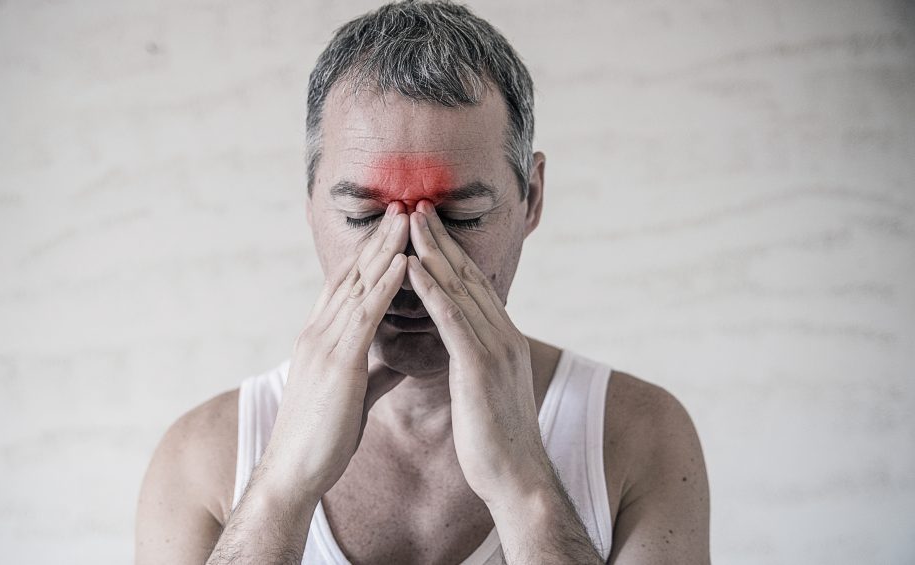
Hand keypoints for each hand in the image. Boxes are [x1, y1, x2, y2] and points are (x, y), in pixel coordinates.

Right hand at [258, 202, 409, 502]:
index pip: (347, 286)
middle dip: (379, 239)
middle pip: (352, 274)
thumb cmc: (322, 438)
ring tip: (408, 219)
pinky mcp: (338, 362)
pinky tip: (403, 263)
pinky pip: (365, 315)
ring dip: (385, 249)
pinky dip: (385, 285)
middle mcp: (318, 332)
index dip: (369, 255)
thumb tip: (400, 357)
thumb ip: (375, 370)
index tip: (393, 231)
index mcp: (321, 339)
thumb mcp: (353, 393)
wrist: (293, 471)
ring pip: (358, 285)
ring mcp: (325, 344)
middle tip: (402, 206)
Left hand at [405, 200, 552, 503]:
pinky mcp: (480, 367)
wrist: (516, 478)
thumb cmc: (495, 440)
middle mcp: (503, 335)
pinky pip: (452, 320)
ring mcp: (495, 348)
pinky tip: (413, 267)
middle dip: (441, 239)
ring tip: (410, 222)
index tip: (428, 226)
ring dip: (433, 252)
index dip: (450, 252)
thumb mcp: (485, 390)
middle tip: (417, 205)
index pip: (473, 285)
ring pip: (460, 289)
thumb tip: (461, 348)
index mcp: (503, 339)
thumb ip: (475, 361)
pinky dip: (432, 290)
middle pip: (468, 275)